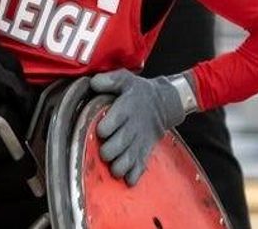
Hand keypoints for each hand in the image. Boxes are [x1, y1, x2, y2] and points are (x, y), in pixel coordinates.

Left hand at [89, 70, 189, 185]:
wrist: (164, 103)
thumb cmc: (139, 92)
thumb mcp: (125, 79)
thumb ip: (109, 80)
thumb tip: (93, 83)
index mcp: (127, 108)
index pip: (116, 120)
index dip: (106, 128)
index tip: (101, 131)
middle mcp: (133, 126)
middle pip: (120, 144)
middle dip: (109, 151)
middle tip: (104, 151)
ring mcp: (140, 140)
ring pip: (129, 158)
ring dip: (119, 166)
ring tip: (113, 166)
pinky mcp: (145, 150)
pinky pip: (141, 166)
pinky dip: (134, 175)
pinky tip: (127, 178)